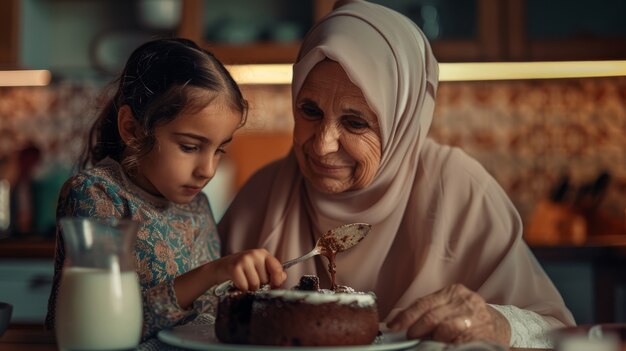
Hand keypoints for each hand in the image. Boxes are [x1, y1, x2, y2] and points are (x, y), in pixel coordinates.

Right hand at [215, 249, 285, 290]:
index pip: (278, 269)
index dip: (276, 281)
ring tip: (243, 281)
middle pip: (265, 280)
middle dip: (259, 285)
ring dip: (249, 288)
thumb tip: (283, 278)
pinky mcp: (234, 268)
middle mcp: (255, 254)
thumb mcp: (258, 268)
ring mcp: (244, 260)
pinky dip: (241, 288)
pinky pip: (245, 287)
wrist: (219, 268)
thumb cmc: (242, 270)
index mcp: (263, 254)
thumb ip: (273, 273)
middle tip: (249, 280)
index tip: (272, 286)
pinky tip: (237, 282)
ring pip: (255, 285)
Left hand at [387, 284, 510, 345]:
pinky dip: (448, 344)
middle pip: (433, 315)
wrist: (497, 324)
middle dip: (417, 328)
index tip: (393, 326)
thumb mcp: (447, 306)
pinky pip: (460, 340)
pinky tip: (444, 346)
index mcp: (452, 291)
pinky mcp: (484, 332)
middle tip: (410, 337)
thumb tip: (397, 319)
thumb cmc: (466, 316)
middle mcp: (465, 300)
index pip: (423, 303)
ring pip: (446, 328)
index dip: (406, 316)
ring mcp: (475, 316)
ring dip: (433, 338)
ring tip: (429, 343)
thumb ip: (426, 311)